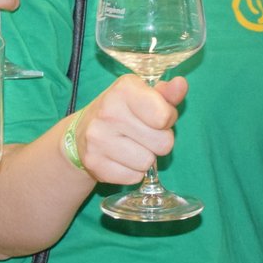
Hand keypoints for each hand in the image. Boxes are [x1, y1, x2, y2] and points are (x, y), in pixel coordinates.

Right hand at [71, 74, 188, 184]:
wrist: (81, 131)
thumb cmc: (122, 111)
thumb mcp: (143, 96)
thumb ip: (167, 93)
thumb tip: (181, 85)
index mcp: (123, 89)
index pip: (164, 117)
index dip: (167, 119)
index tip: (156, 116)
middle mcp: (108, 112)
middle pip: (163, 143)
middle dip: (159, 140)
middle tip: (143, 133)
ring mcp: (98, 140)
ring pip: (148, 162)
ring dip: (146, 156)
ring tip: (131, 145)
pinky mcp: (95, 164)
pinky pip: (134, 177)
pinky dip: (132, 171)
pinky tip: (121, 157)